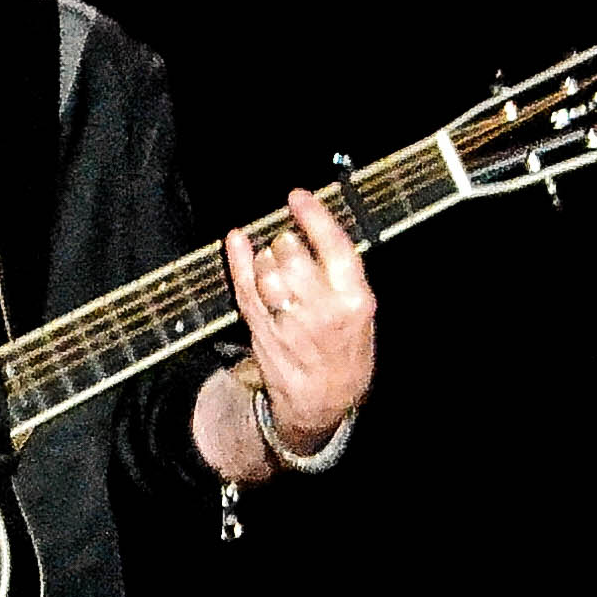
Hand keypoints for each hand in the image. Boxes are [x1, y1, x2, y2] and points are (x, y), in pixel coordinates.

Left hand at [225, 185, 376, 447]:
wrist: (323, 400)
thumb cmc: (345, 349)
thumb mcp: (360, 312)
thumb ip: (342, 274)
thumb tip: (316, 227)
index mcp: (354, 300)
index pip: (334, 248)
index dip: (314, 217)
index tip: (299, 196)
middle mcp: (321, 310)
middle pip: (294, 255)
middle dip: (288, 241)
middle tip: (291, 244)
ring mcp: (288, 322)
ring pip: (267, 270)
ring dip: (267, 257)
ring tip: (276, 262)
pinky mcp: (262, 330)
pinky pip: (245, 288)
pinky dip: (237, 261)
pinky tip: (236, 240)